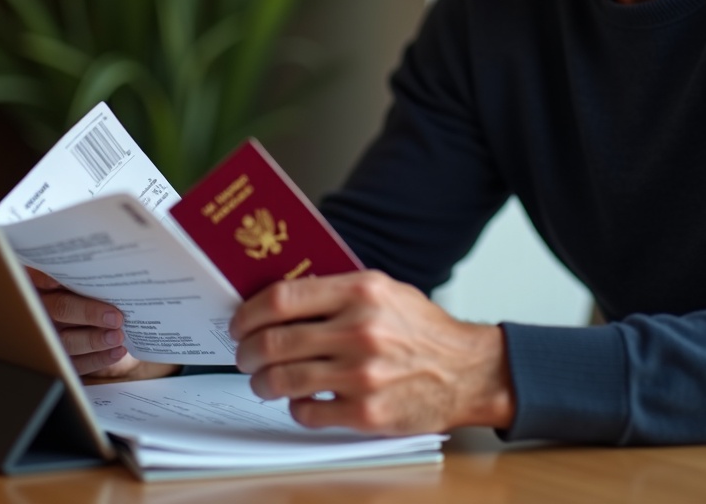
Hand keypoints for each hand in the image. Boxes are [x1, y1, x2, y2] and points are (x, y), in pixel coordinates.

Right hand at [27, 268, 176, 379]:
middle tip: (114, 316)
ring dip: (94, 339)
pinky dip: (99, 358)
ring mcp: (51, 335)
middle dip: (88, 313)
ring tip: (117, 336)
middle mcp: (43, 308)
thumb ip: (90, 274)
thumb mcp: (91, 279)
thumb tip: (113, 265)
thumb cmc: (100, 292)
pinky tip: (117, 351)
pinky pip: (76, 362)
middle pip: (59, 309)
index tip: (65, 281)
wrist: (111, 322)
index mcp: (44, 282)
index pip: (41, 276)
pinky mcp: (63, 358)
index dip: (50, 277)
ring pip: (66, 340)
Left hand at [229, 270, 513, 434]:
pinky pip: (307, 412)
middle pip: (275, 341)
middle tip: (244, 355)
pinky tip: (300, 400)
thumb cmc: (421, 330)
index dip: (249, 312)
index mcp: (362, 292)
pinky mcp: (366, 412)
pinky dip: (294, 407)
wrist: (466, 371)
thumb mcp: (384, 291)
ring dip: (262, 383)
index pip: (283, 298)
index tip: (239, 322)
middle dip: (247, 352)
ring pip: (283, 380)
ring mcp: (362, 375)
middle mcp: (360, 330)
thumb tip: (280, 298)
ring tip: (263, 381)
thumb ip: (337, 291)